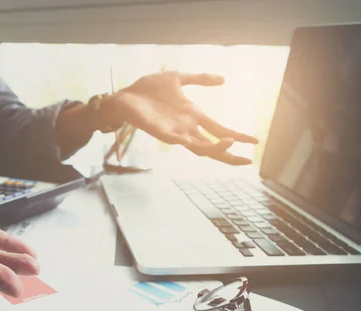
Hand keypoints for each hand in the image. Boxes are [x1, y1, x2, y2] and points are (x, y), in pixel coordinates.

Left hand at [102, 71, 257, 164]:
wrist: (125, 95)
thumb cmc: (148, 89)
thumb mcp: (178, 78)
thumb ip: (200, 79)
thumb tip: (223, 79)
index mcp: (193, 115)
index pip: (219, 129)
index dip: (237, 135)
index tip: (255, 140)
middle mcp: (187, 127)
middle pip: (213, 145)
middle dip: (230, 154)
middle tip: (248, 161)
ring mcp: (176, 132)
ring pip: (200, 147)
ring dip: (216, 148)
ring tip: (232, 144)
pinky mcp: (164, 134)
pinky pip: (182, 142)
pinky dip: (195, 144)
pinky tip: (207, 142)